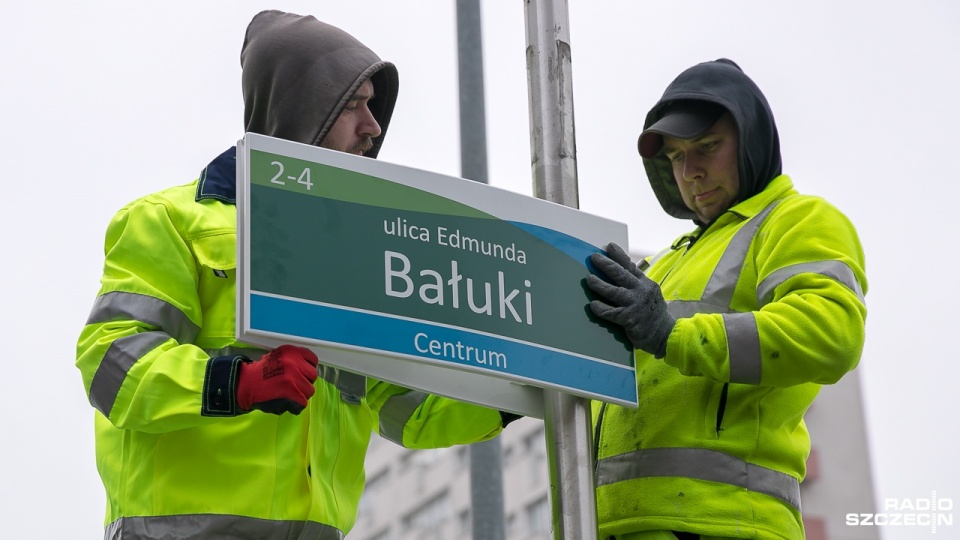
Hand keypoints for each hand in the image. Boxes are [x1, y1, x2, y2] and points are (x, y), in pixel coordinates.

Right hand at [237, 345, 318, 414]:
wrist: (246, 384)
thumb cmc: (262, 373)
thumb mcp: (278, 357)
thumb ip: (294, 361)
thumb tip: (309, 369)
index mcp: (291, 351)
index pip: (312, 359)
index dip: (308, 368)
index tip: (302, 374)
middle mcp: (294, 362)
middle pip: (313, 375)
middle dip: (304, 382)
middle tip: (293, 386)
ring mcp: (293, 378)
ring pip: (309, 390)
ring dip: (301, 395)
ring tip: (288, 394)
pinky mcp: (291, 393)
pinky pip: (303, 402)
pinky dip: (296, 406)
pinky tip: (287, 403)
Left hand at [585, 242, 674, 357]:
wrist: (664, 334)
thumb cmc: (653, 312)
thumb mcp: (650, 293)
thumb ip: (637, 281)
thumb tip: (625, 266)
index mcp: (645, 283)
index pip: (630, 266)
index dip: (619, 255)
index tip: (609, 246)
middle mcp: (641, 291)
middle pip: (620, 274)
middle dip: (606, 264)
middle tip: (594, 257)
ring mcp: (635, 305)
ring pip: (614, 292)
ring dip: (600, 285)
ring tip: (589, 279)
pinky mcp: (629, 318)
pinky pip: (611, 312)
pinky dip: (601, 308)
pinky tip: (592, 305)